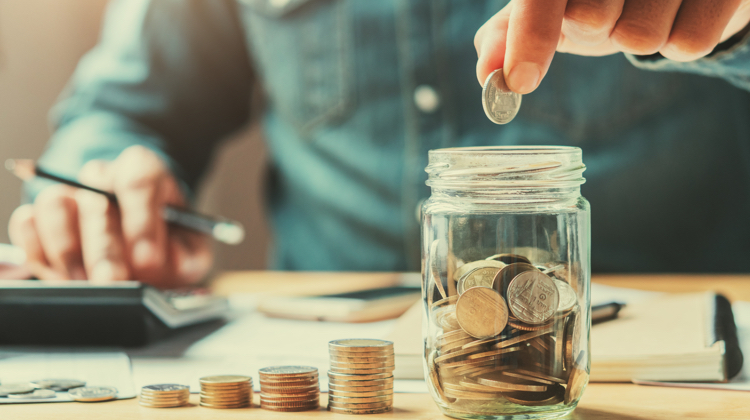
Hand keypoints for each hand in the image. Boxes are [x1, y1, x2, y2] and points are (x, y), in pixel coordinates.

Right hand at [8, 145, 212, 287]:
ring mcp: (68, 192)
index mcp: (144, 172)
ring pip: (54, 204)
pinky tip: (63, 276)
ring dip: (69, 251)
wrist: (142, 242)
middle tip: (114, 281)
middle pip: (95, 200)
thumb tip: (169, 260)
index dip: (142, 221)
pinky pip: (26, 223)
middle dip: (104, 248)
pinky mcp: (39, 216)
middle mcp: (102, 176)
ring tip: (87, 284)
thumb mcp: (189, 248)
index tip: (147, 257)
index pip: (139, 179)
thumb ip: (187, 254)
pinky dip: (39, 250)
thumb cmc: (166, 243)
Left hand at [475, 0, 749, 92]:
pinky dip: (678, 43)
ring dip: (638, 37)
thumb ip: (512, 34)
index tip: (521, 81)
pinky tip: (682, 12)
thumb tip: (487, 72)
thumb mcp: (554, 4)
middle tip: (609, 8)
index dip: (529, 37)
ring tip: (649, 6)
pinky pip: (689, 43)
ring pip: (641, 35)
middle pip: (592, 17)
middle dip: (595, 28)